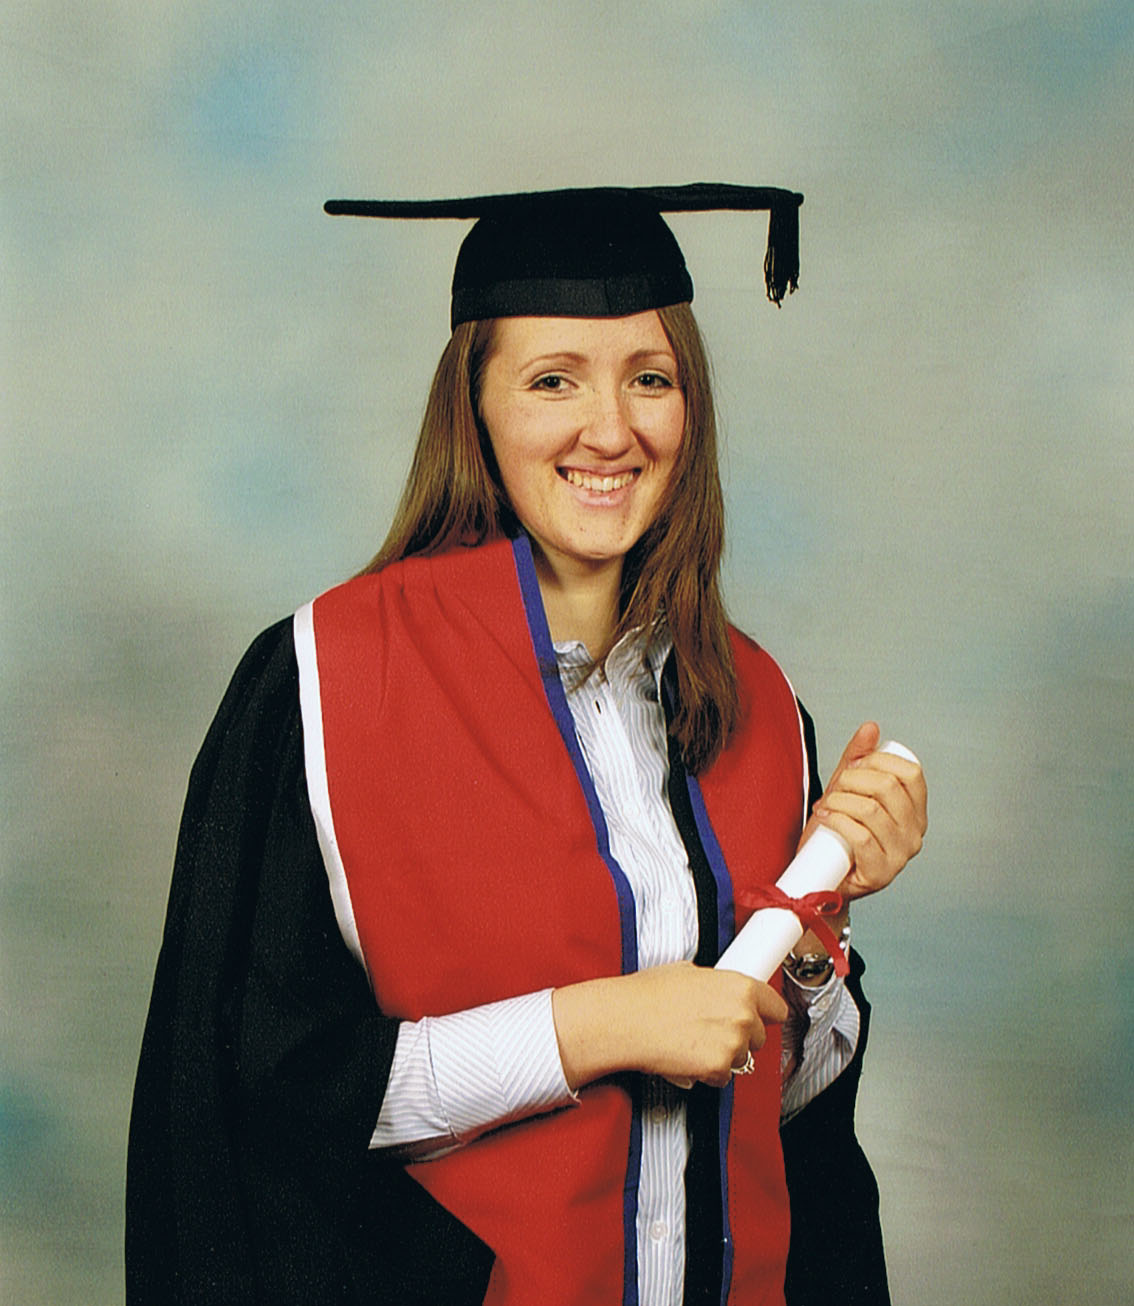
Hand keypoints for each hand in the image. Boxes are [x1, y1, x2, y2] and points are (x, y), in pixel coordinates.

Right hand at [551, 962, 787, 1091]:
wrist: (625, 1020)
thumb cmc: (648, 995)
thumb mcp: (687, 972)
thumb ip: (715, 984)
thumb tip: (718, 989)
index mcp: (740, 986)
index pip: (777, 1007)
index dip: (766, 1013)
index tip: (760, 1017)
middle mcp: (743, 1015)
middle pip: (760, 1036)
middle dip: (740, 1036)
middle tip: (712, 1030)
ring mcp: (732, 1044)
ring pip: (742, 1059)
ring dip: (724, 1055)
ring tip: (695, 1043)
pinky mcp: (717, 1068)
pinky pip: (723, 1077)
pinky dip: (708, 1073)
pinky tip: (688, 1058)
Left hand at [804, 721, 926, 899]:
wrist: (820, 874)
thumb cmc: (836, 831)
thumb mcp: (847, 790)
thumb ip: (859, 759)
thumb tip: (871, 727)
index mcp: (915, 811)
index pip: (912, 773)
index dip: (880, 761)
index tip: (855, 766)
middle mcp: (915, 834)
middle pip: (888, 788)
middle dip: (853, 779)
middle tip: (835, 788)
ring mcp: (900, 856)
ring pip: (870, 810)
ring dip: (840, 800)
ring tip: (826, 805)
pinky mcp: (879, 874)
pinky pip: (860, 836)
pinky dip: (837, 820)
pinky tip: (825, 818)